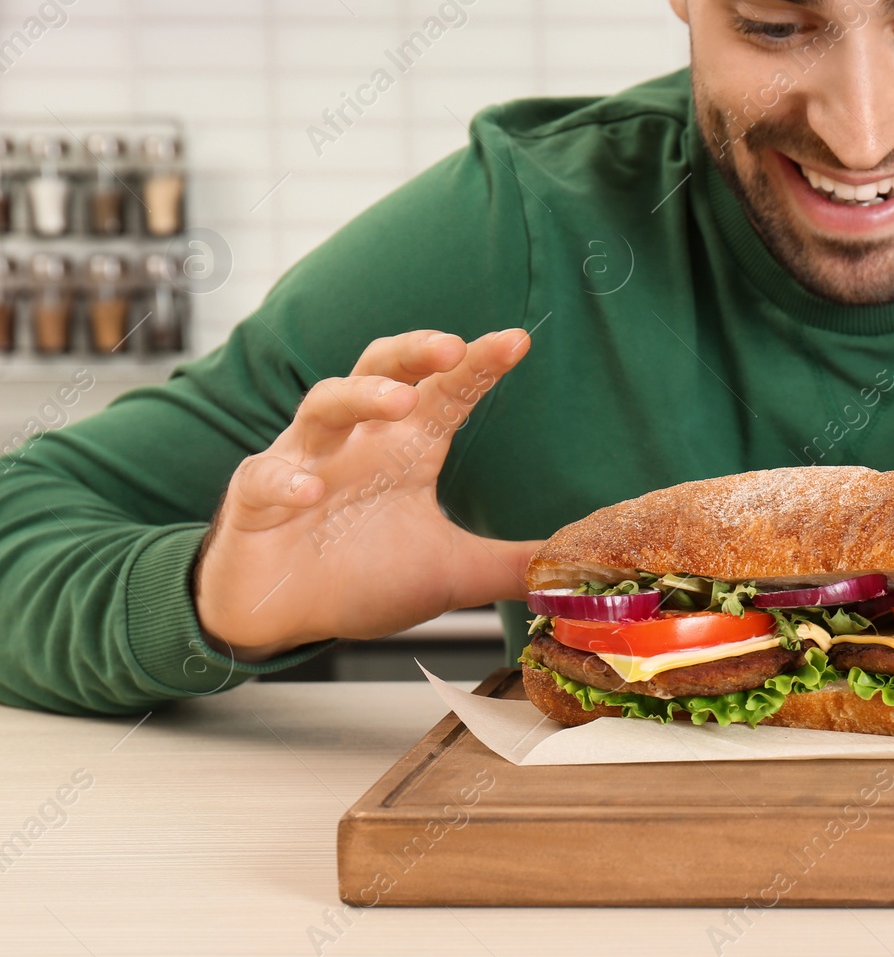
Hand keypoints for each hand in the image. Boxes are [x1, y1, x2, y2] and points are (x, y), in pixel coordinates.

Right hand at [194, 328, 541, 660]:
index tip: (517, 340)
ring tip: (399, 401)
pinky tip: (311, 490)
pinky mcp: (256, 499)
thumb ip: (510, 565)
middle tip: (452, 347)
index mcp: (404, 451)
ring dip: (360, 396)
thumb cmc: (360, 578)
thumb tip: (574, 564)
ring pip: (323, 405)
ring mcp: (303, 462)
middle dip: (413, 351)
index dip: (477, 365)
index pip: (444, 394)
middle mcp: (356, 443)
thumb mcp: (450, 574)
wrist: (280, 616)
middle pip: (380, 370)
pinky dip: (289, 479)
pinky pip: (266, 476)